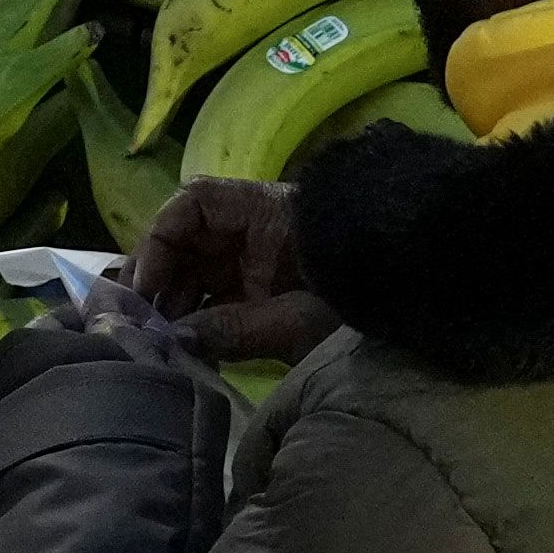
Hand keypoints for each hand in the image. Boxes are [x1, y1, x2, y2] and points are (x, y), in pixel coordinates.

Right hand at [133, 179, 337, 365]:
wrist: (417, 298)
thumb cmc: (357, 298)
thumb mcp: (297, 319)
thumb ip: (234, 329)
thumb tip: (175, 341)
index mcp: (261, 213)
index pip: (192, 204)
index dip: (159, 241)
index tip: (146, 289)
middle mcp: (251, 229)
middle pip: (186, 241)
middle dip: (159, 281)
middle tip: (136, 323)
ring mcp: (256, 259)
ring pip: (196, 272)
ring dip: (174, 305)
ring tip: (156, 343)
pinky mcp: (263, 289)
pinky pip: (216, 296)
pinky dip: (198, 319)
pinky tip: (183, 347)